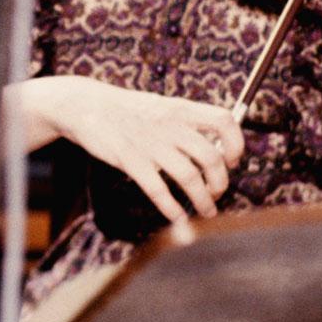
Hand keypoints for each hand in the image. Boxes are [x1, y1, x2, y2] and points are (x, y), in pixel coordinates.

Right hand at [38, 76, 243, 224]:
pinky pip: (158, 189)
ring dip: (203, 200)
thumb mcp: (161, 106)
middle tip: (216, 192)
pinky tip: (178, 216)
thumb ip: (187, 123)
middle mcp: (170, 125)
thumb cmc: (127, 109)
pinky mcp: (130, 159)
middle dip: (220, 182)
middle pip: (211, 157)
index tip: (231, 160)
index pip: (224, 120)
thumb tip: (216, 146)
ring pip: (189, 177)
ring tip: (206, 210)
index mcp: (181, 109)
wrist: (85, 105)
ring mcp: (150, 143)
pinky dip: (172, 207)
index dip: (235, 143)